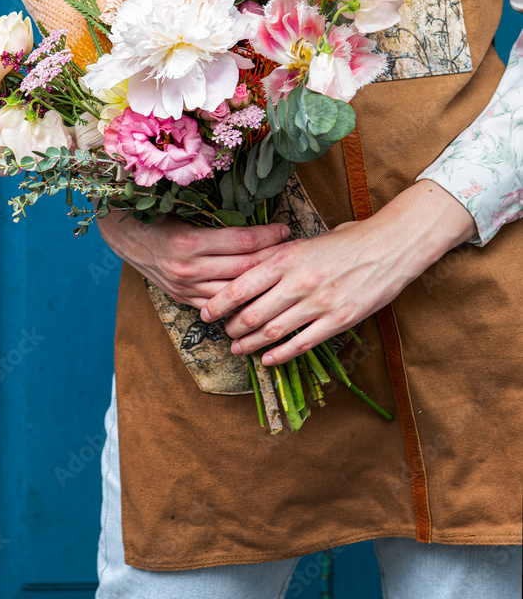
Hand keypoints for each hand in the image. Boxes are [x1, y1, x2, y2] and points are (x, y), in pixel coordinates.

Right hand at [97, 210, 289, 308]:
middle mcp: (188, 270)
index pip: (243, 242)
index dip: (270, 236)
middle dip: (274, 260)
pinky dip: (239, 301)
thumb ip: (217, 217)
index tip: (286, 228)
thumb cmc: (155, 214)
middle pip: (245, 269)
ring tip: (284, 275)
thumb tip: (257, 217)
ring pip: (235, 292)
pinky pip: (218, 306)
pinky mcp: (182, 299)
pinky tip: (259, 296)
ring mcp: (185, 289)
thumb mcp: (183, 209)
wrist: (122, 234)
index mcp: (189, 242)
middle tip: (295, 251)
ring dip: (262, 284)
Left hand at [199, 181, 476, 363]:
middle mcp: (300, 282)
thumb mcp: (307, 240)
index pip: (242, 285)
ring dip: (251, 344)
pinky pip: (302, 343)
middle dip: (233, 326)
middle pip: (253, 313)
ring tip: (238, 347)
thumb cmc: (348, 240)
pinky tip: (268, 358)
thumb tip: (249, 268)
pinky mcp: (338, 321)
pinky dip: (280, 354)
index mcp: (288, 257)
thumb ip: (279, 255)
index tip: (206, 312)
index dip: (219, 302)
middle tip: (224, 331)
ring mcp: (319, 304)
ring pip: (274, 331)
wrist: (391, 247)